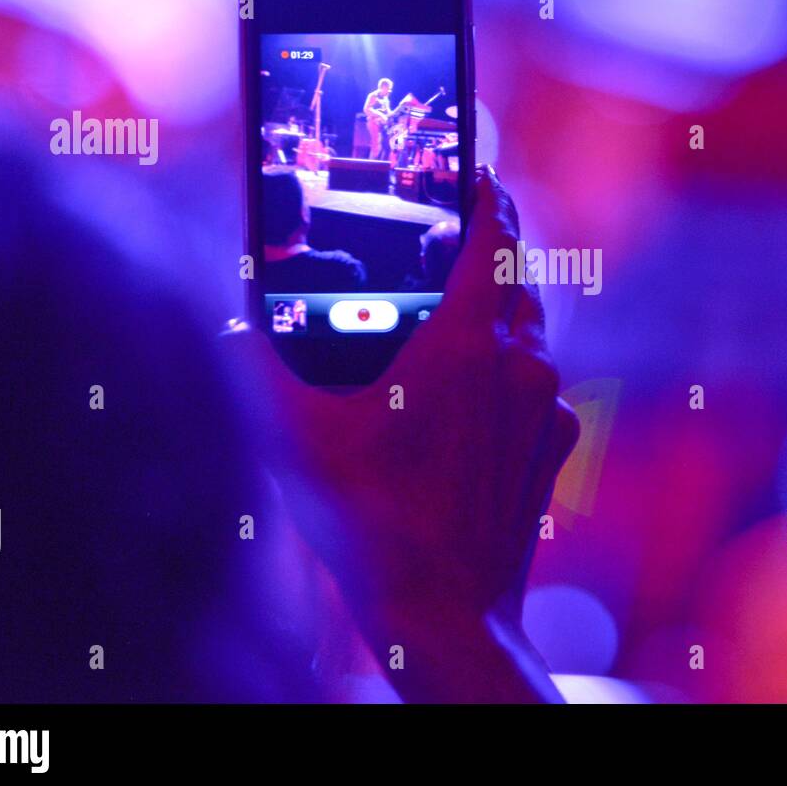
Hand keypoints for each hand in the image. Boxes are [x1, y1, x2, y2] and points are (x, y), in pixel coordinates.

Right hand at [246, 166, 578, 701]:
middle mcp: (519, 365)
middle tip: (455, 244)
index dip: (487, 197)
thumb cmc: (373, 522)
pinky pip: (539, 384)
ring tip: (458, 314)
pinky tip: (474, 395)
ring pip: (530, 332)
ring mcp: (547, 406)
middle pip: (516, 280)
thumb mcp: (299, 439)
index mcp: (464, 344)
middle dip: (490, 254)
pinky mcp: (558, 444)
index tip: (480, 172)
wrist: (444, 612)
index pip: (492, 238)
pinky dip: (512, 372)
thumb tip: (229, 324)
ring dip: (501, 313)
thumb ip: (259, 367)